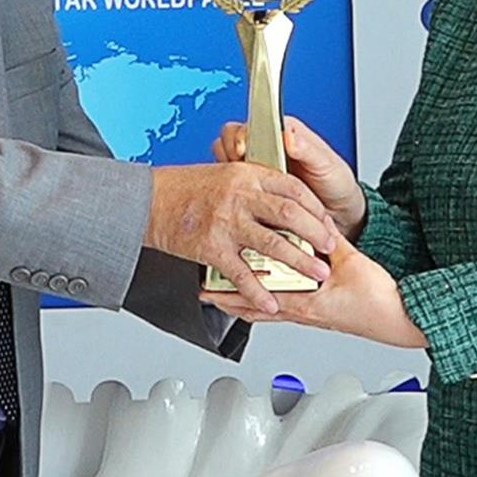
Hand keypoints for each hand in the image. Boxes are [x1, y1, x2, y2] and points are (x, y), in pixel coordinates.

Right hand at [146, 162, 340, 314]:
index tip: (325, 222)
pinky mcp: (213, 247)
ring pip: (274, 244)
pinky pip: (242, 273)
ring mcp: (227, 222)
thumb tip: (285, 202)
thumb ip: (254, 185)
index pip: (293, 188)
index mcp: (247, 175)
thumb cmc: (184, 188)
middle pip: (291, 215)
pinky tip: (271, 302)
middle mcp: (240, 196)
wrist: (147, 201)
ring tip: (315, 274)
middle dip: (317, 234)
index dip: (315, 208)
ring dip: (299, 262)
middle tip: (329, 249)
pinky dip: (259, 291)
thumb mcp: (225, 174)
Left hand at [202, 240, 425, 348]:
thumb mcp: (350, 260)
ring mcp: (306, 317)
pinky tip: (258, 302)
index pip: (261, 292)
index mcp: (306, 300)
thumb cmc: (377, 299)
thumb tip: (310, 220)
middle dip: (227, 298)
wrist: (396, 319)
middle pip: (254, 307)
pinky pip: (279, 314)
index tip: (213, 275)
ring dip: (241, 305)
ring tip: (220, 298)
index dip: (234, 284)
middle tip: (204, 291)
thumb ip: (327, 239)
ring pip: (264, 313)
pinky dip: (262, 308)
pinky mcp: (314, 316)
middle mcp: (301, 312)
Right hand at [212, 116, 366, 238]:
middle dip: (229, 153)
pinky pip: (235, 186)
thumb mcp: (327, 166)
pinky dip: (232, 192)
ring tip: (236, 187)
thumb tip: (289, 136)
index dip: (242, 135)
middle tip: (235, 168)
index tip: (241, 149)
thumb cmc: (335, 184)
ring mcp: (259, 170)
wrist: (340, 213)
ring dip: (227, 172)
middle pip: (234, 140)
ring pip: (229, 162)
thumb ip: (309, 150)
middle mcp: (268, 149)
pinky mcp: (255, 191)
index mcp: (285, 134)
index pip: (253, 124)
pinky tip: (239, 202)